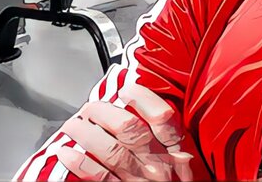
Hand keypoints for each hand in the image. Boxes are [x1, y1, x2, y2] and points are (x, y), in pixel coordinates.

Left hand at [55, 83, 200, 180]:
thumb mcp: (195, 159)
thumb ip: (177, 138)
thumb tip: (151, 110)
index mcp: (181, 151)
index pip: (162, 116)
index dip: (141, 98)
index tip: (126, 88)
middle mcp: (160, 164)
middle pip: (129, 129)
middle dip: (103, 112)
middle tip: (91, 106)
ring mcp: (140, 180)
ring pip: (110, 151)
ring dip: (85, 134)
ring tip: (73, 124)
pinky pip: (99, 177)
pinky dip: (80, 163)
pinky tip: (66, 153)